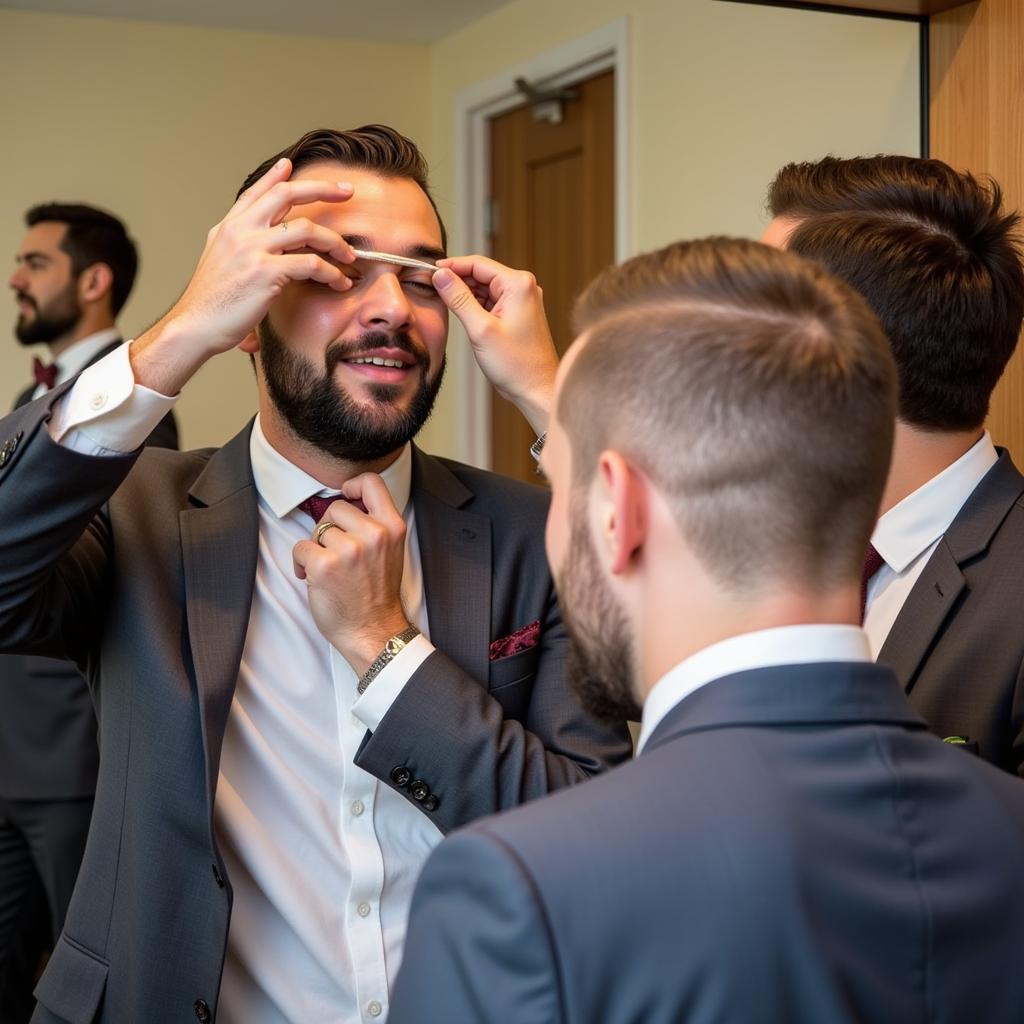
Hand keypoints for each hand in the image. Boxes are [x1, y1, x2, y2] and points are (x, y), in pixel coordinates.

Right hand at [131, 158, 356, 394]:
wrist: (195, 326)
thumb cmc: (211, 303)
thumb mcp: (219, 261)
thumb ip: (237, 242)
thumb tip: (251, 232)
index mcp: (229, 227)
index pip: (256, 192)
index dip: (276, 176)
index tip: (292, 165)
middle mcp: (240, 231)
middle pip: (286, 195)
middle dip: (322, 189)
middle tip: (347, 191)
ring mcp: (252, 249)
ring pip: (307, 230)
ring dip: (335, 242)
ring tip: (349, 256)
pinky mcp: (266, 272)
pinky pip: (310, 264)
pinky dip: (330, 273)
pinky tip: (339, 282)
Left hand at [292, 474, 410, 675]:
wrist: (374, 631)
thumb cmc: (377, 594)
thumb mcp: (390, 551)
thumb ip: (375, 524)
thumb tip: (347, 502)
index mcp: (393, 527)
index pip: (372, 482)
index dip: (353, 485)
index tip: (347, 496)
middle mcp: (374, 534)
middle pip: (336, 507)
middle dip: (330, 527)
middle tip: (336, 552)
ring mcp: (349, 549)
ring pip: (318, 530)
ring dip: (316, 548)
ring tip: (328, 569)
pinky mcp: (325, 565)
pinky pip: (301, 548)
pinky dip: (301, 563)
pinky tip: (313, 578)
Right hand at [432, 256, 557, 435]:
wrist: (537, 390)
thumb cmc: (516, 365)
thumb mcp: (480, 329)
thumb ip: (458, 298)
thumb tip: (441, 275)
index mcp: (518, 284)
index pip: (478, 263)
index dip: (451, 266)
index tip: (430, 270)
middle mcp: (524, 287)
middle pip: (481, 273)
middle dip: (457, 279)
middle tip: (431, 287)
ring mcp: (523, 300)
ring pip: (485, 288)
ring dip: (465, 293)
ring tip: (442, 300)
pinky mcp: (519, 313)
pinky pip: (492, 301)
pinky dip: (475, 305)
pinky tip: (460, 313)